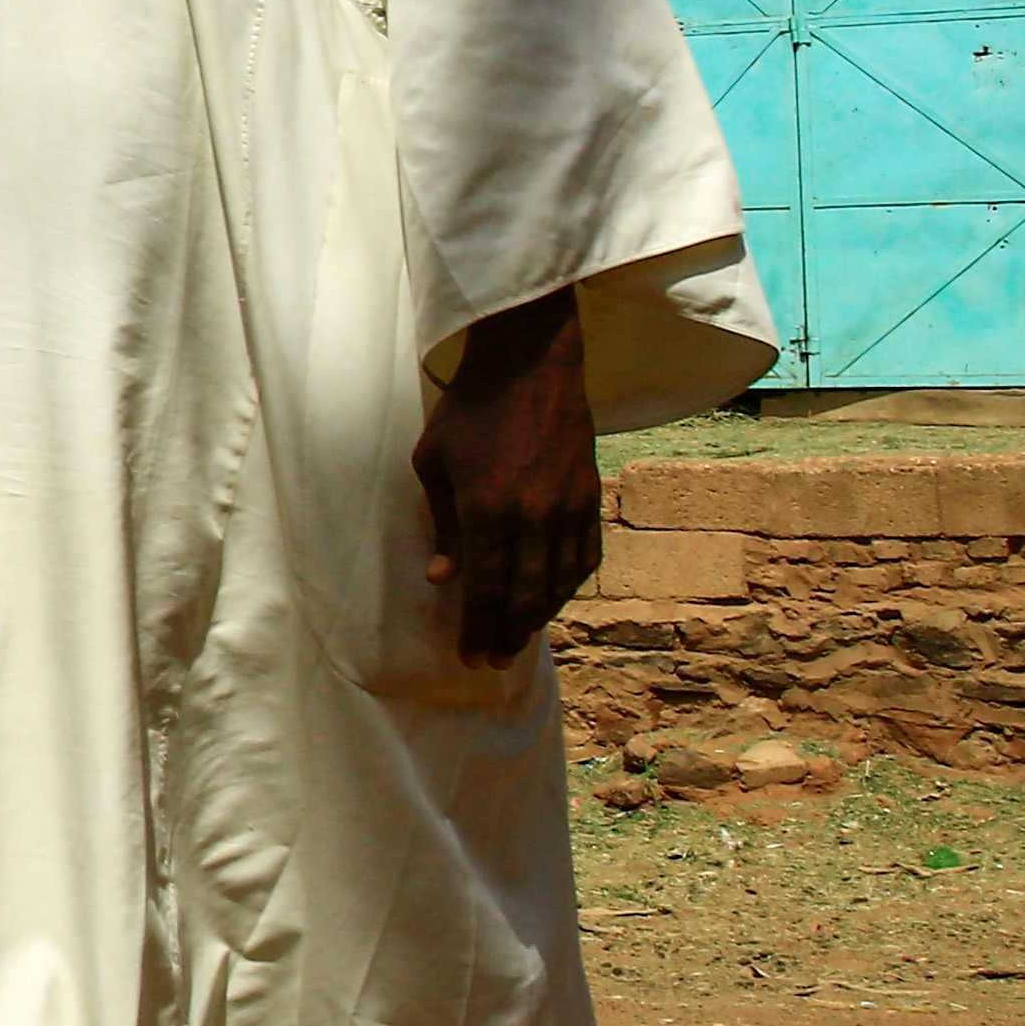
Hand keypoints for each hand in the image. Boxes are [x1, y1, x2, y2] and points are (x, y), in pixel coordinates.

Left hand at [413, 287, 598, 664]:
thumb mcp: (433, 463)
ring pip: (560, 582)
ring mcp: (568, 507)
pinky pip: (586, 556)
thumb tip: (444, 579)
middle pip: (525, 596)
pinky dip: (570, 584)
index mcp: (487, 510)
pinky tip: (554, 597)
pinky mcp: (591, 496)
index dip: (478, 629)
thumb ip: (442, 525)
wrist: (530, 365)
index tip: (469, 657)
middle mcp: (533, 516)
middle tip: (492, 660)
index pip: (485, 589)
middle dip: (507, 635)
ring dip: (539, 616)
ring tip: (518, 637)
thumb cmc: (469, 410)